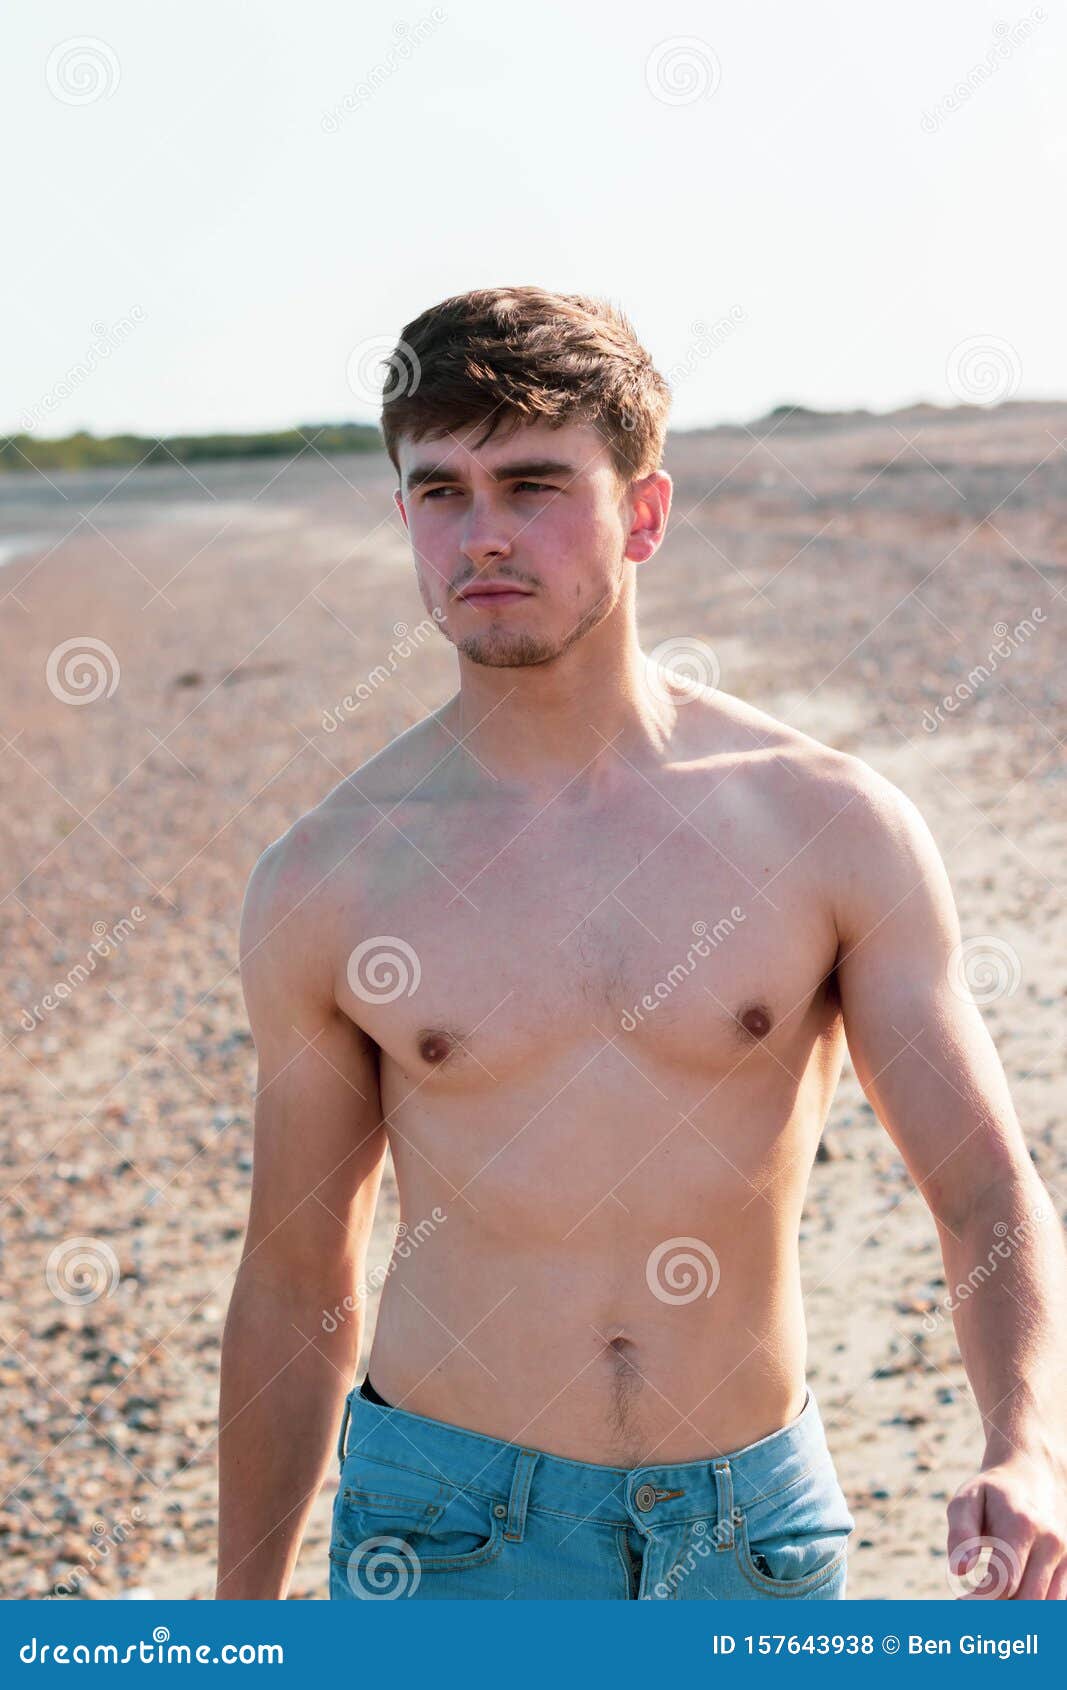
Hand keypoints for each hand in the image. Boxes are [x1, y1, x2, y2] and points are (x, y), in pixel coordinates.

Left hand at [947, 1450, 1066, 1598]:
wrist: (1031, 1478)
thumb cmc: (990, 1494)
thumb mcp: (967, 1500)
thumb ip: (960, 1533)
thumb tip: (960, 1570)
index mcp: (1022, 1525)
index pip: (1006, 1582)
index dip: (980, 1600)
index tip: (960, 1601)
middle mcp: (1051, 1542)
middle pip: (1027, 1602)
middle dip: (997, 1612)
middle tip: (973, 1607)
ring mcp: (1066, 1557)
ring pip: (1045, 1609)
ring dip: (1016, 1615)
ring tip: (991, 1603)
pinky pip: (1055, 1605)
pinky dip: (1033, 1612)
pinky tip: (1010, 1602)